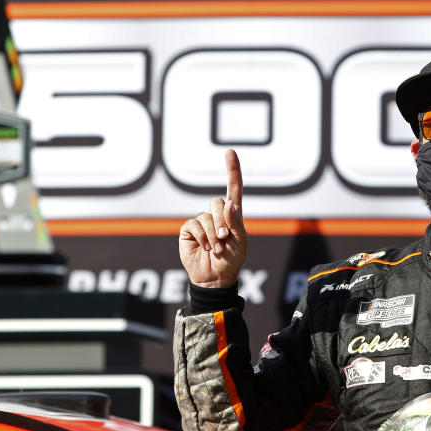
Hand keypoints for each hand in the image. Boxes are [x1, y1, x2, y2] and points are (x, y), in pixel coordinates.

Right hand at [179, 149, 248, 287]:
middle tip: (225, 239)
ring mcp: (201, 221)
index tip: (230, 152)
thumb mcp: (241, 242)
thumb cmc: (232, 260)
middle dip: (222, 221)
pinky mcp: (189, 230)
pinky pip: (193, 224)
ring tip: (217, 248)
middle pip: (217, 202)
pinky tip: (205, 247)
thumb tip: (229, 203)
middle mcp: (217, 215)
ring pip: (206, 216)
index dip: (232, 170)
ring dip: (213, 234)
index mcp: (233, 214)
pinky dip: (201, 237)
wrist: (215, 278)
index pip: (234, 188)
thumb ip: (236, 222)